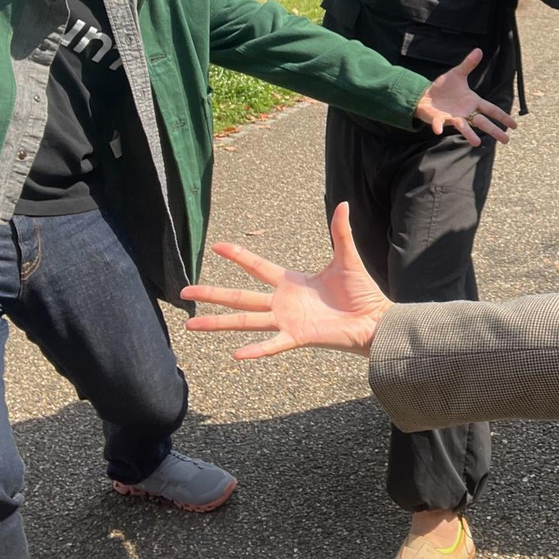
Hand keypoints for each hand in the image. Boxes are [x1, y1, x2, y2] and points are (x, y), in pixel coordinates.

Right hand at [183, 203, 388, 358]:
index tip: (217, 245)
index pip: (257, 267)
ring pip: (245, 321)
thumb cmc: (360, 292)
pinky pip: (272, 344)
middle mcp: (282, 302)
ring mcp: (287, 321)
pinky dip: (256, 350)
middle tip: (184, 290)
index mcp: (291, 282)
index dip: (238, 255)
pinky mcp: (298, 336)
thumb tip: (342, 203)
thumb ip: (340, 233)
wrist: (374, 319)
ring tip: (191, 324)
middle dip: (212, 293)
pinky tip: (235, 354)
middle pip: (239, 296)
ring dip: (218, 323)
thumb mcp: (346, 258)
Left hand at [414, 48, 517, 145]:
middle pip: (483, 122)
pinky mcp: (440, 119)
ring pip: (464, 126)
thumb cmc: (443, 87)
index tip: (514, 126)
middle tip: (506, 141)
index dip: (503, 116)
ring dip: (469, 134)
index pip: (491, 110)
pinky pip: (440, 123)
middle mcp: (466, 112)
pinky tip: (438, 130)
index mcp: (473, 102)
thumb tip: (479, 50)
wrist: (425, 95)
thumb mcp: (457, 74)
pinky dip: (439, 126)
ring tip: (476, 143)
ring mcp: (453, 117)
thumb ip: (468, 64)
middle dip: (494, 131)